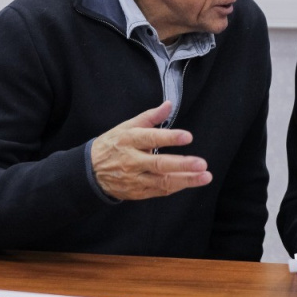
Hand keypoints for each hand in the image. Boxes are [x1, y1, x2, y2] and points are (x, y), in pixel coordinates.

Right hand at [91, 101, 211, 199]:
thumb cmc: (113, 145)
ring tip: (205, 176)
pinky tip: (191, 182)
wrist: (91, 171)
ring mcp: (135, 179)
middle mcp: (132, 161)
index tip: (187, 137)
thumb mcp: (127, 126)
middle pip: (159, 164)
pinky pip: (160, 191)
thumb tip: (169, 105)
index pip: (151, 138)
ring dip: (186, 180)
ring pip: (162, 182)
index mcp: (129, 141)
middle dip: (182, 165)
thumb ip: (150, 117)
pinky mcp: (138, 192)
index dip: (170, 137)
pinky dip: (176, 187)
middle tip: (201, 163)